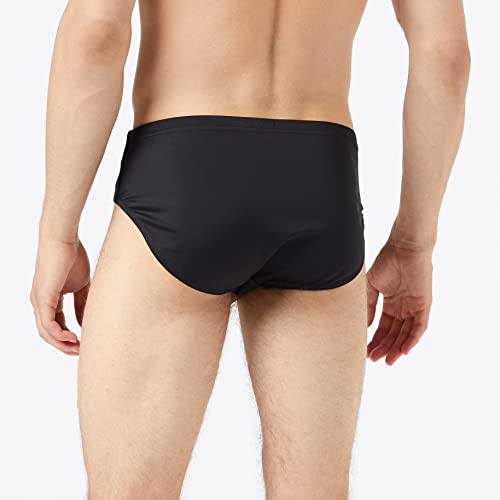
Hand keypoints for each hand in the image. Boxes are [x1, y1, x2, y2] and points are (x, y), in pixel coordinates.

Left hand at [30, 238, 90, 354]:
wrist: (63, 240)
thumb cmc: (72, 257)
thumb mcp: (81, 286)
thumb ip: (82, 304)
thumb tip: (85, 323)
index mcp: (49, 299)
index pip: (57, 325)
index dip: (70, 336)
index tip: (85, 342)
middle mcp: (40, 303)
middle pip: (49, 333)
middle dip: (65, 346)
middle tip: (81, 351)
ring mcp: (39, 301)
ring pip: (46, 332)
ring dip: (62, 344)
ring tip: (78, 348)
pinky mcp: (42, 298)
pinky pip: (47, 323)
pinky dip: (59, 334)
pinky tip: (72, 337)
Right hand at [366, 240, 432, 364]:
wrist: (404, 247)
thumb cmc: (387, 261)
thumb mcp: (371, 286)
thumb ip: (368, 306)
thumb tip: (364, 326)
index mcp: (391, 302)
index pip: (383, 326)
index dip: (375, 339)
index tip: (366, 350)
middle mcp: (403, 307)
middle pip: (394, 333)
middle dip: (384, 347)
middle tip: (374, 359)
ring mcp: (414, 307)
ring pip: (406, 334)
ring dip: (397, 348)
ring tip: (387, 360)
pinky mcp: (424, 305)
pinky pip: (420, 327)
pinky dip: (412, 339)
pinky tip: (404, 350)